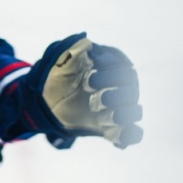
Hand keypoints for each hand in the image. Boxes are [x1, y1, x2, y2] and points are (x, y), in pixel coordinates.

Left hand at [21, 33, 142, 147]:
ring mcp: (117, 108)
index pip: (124, 70)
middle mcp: (119, 88)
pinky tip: (118, 140)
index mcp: (111, 68)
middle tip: (94, 98)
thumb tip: (86, 43)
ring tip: (102, 117)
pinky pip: (130, 134)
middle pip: (131, 92)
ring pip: (133, 112)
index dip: (111, 76)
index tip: (89, 79)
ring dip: (121, 115)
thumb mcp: (61, 66)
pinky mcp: (112, 127)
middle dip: (115, 96)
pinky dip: (128, 136)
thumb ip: (72, 54)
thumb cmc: (59, 79)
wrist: (48, 103)